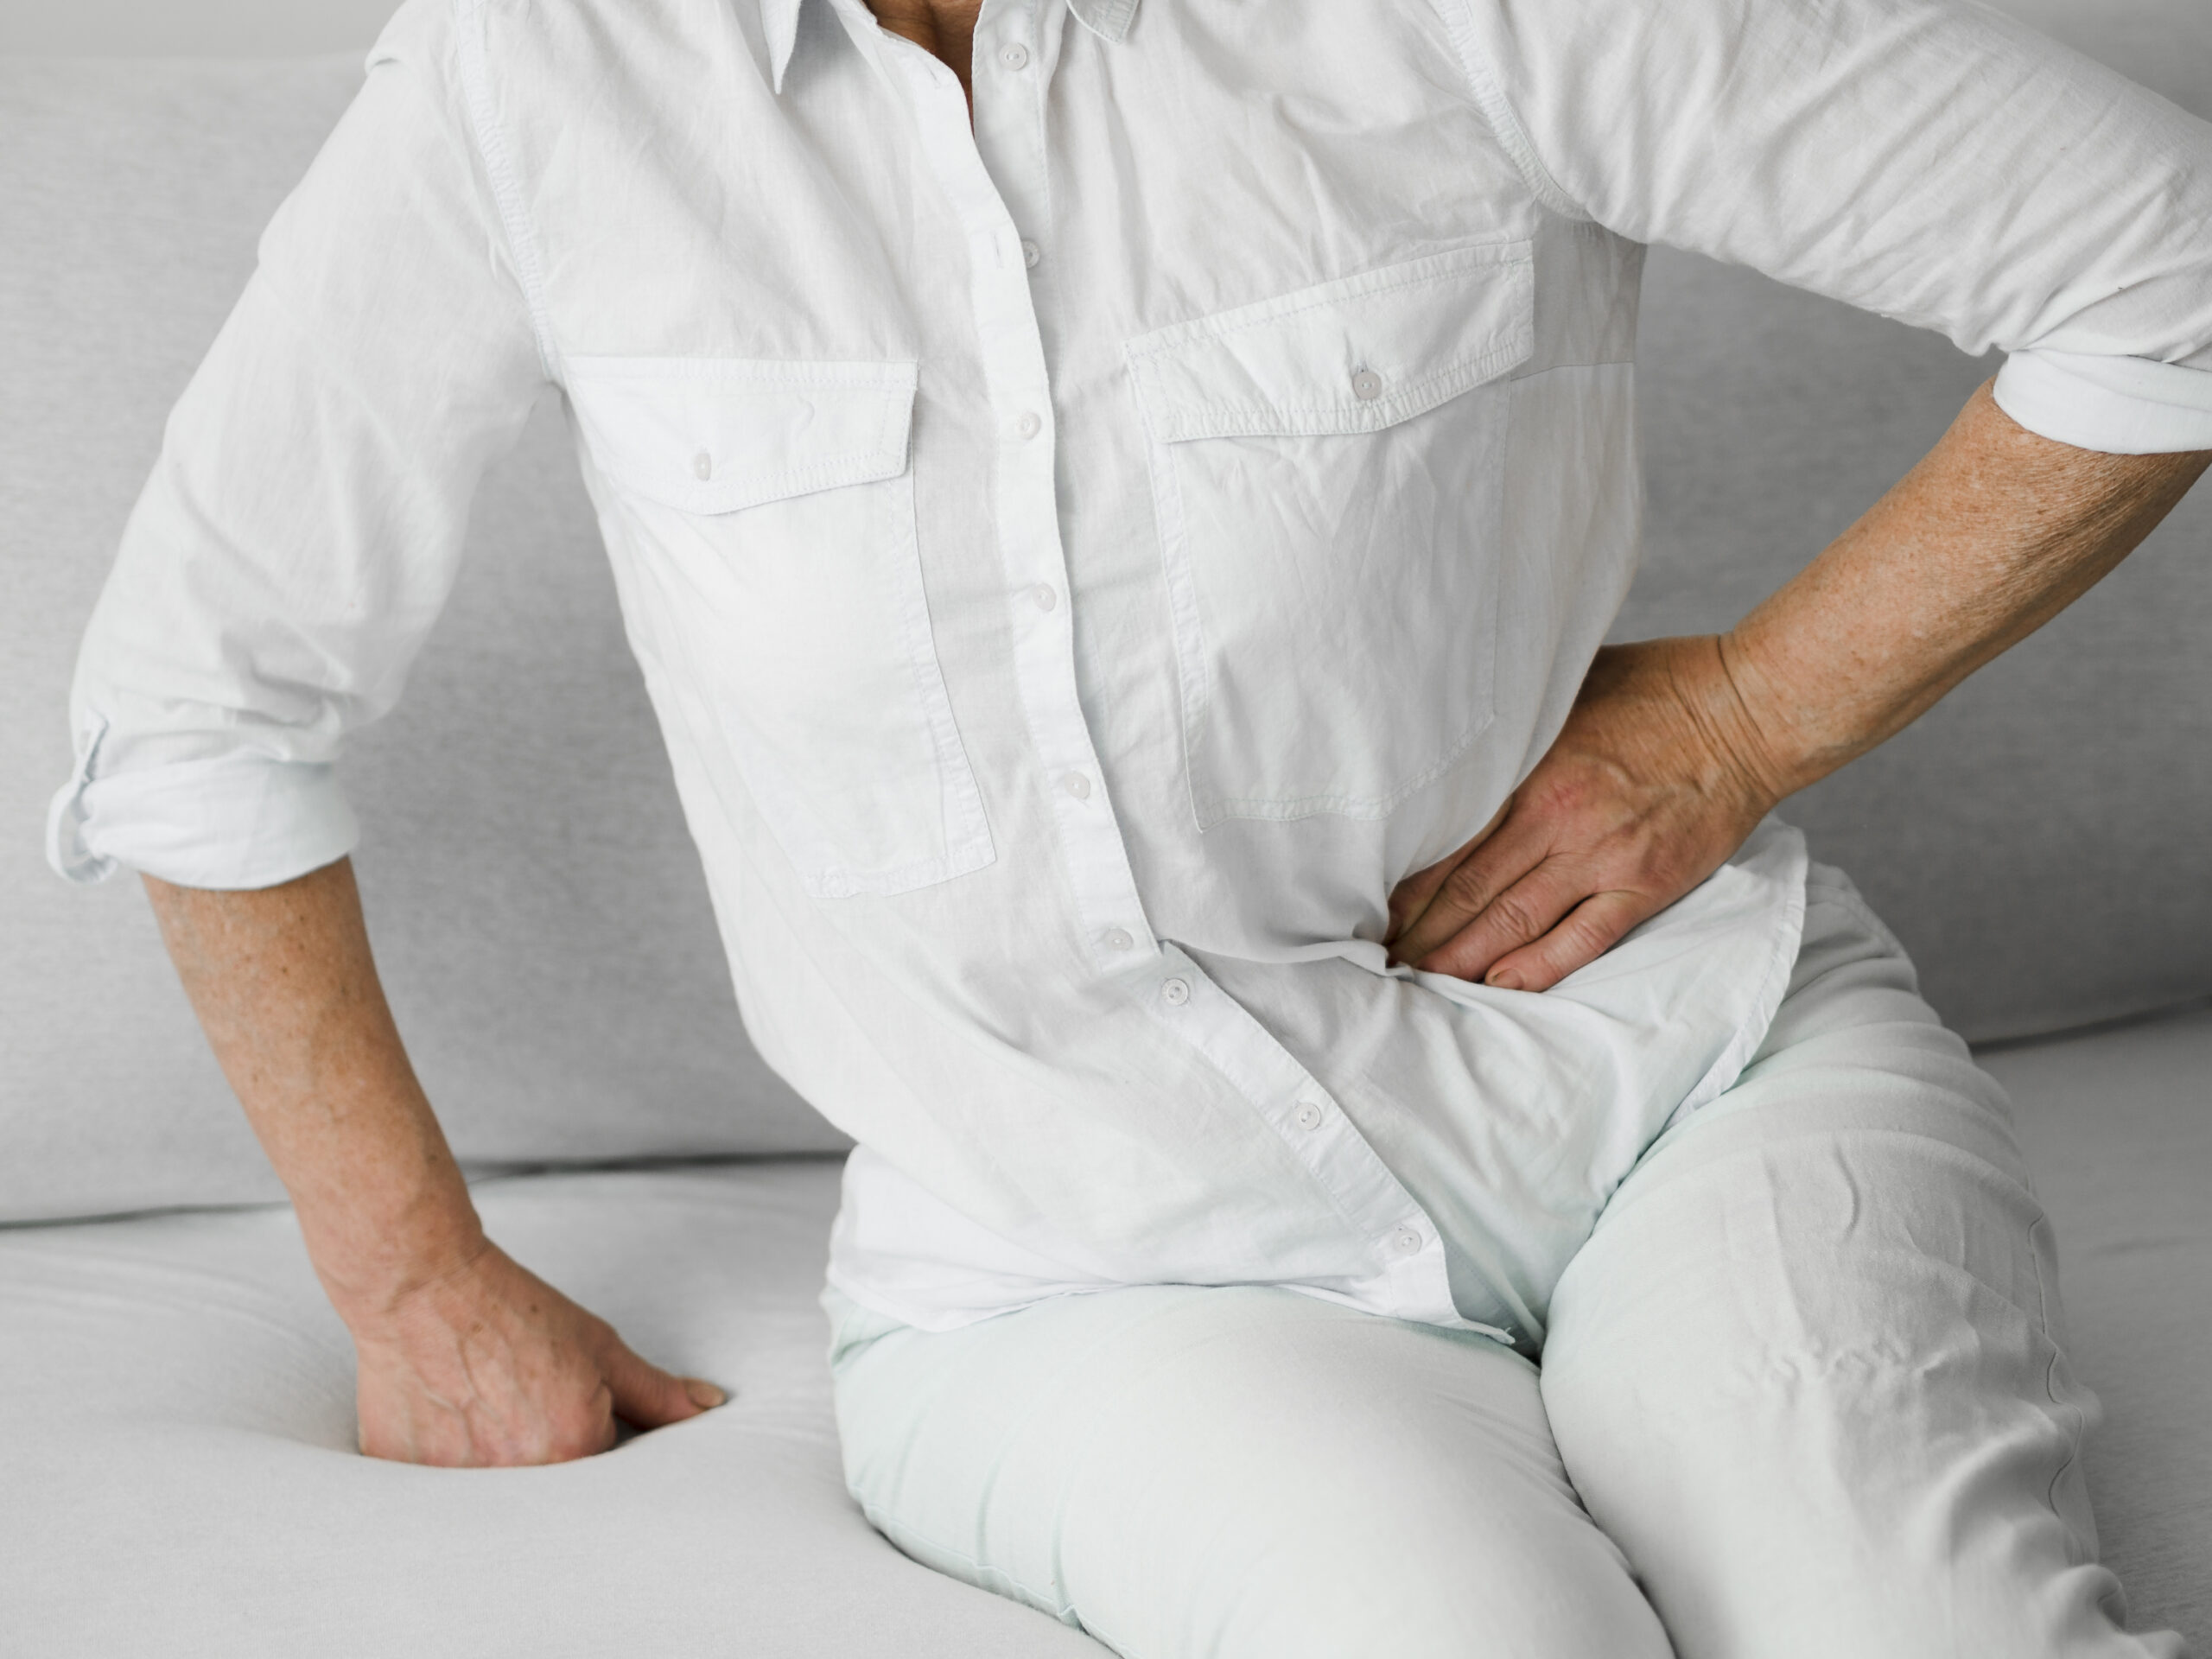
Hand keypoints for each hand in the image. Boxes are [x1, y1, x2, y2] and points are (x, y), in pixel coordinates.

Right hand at [345, 1239, 725, 1466]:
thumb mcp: (598, 1348)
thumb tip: (710, 1407)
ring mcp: (457, 1484)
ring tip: (478, 1406)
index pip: (602, 1474)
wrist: (421, 1287)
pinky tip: (443, 1415)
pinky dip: (446, 1463)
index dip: (586, 1439)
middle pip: (549, 1493)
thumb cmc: (515, 1311)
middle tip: (514, 1405)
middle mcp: (518, 1476)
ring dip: (493, 1464)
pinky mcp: (408, 1480)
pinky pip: (440, 1495)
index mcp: (574, 1447)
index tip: (558, 1408)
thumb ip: (656, 1392)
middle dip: (541, 1458)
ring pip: (495, 1498)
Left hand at [1385, 636, 1782, 991]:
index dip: (1404, 882)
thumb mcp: (1569, 683)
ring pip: (1514, 923)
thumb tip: (1457, 722)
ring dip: (1461, 958)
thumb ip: (1515, 717)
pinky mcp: (1646, 884)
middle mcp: (1559, 818)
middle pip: (1469, 891)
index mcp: (1530, 769)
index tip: (1368, 905)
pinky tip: (1496, 985)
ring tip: (1420, 979)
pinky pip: (1581, 940)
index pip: (1447, 841)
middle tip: (1378, 958)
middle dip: (1420, 931)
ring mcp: (1604, 857)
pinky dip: (1536, 967)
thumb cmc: (1659, 685)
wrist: (1752, 710)